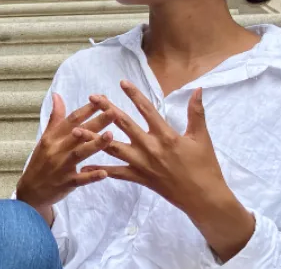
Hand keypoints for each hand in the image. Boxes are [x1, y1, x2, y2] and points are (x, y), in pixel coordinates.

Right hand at [15, 92, 115, 224]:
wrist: (30, 191)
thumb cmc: (41, 161)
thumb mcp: (45, 138)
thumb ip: (55, 118)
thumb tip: (57, 95)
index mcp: (52, 137)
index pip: (71, 120)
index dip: (86, 109)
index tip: (102, 99)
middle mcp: (56, 149)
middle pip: (78, 133)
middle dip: (96, 122)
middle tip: (113, 112)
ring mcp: (61, 167)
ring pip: (79, 154)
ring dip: (95, 145)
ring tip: (111, 135)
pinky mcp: (67, 183)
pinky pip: (80, 179)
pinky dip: (92, 176)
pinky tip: (104, 172)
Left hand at [76, 82, 254, 260]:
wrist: (203, 197)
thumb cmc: (204, 166)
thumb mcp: (202, 137)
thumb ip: (196, 112)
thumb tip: (197, 89)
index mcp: (166, 135)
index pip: (147, 110)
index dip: (134, 95)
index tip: (122, 82)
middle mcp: (150, 147)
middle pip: (124, 125)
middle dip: (107, 110)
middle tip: (92, 98)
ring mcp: (142, 163)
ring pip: (113, 148)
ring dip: (94, 138)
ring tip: (76, 130)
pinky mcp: (139, 177)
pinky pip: (117, 173)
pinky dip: (100, 170)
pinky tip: (84, 166)